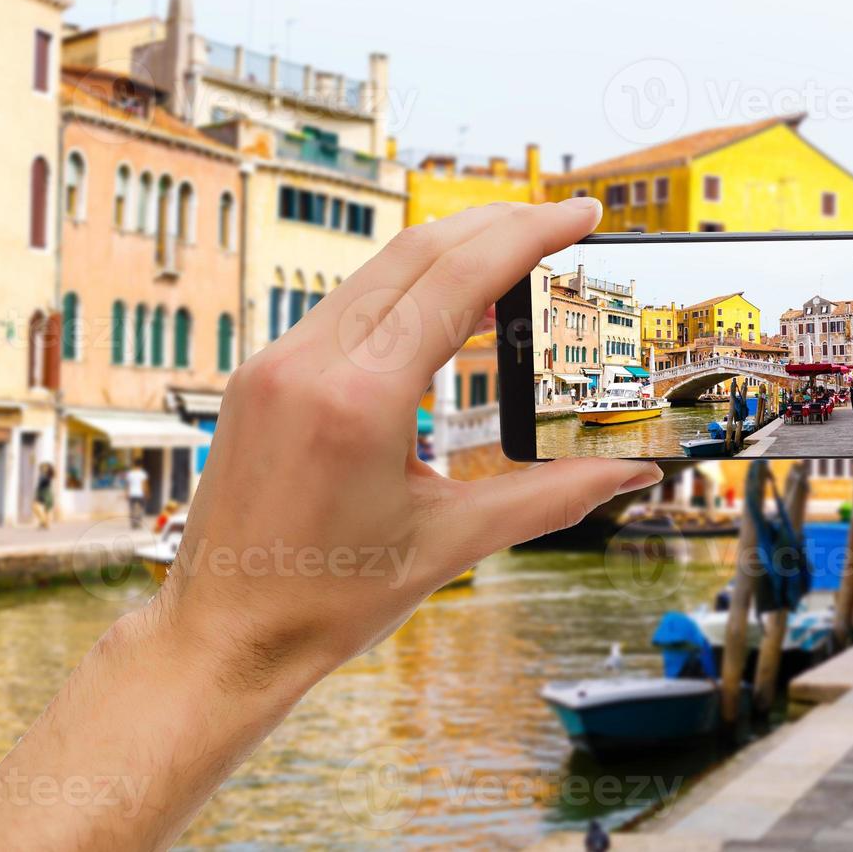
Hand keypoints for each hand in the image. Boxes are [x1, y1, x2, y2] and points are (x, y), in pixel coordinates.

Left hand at [164, 197, 660, 686]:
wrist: (223, 637)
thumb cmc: (327, 601)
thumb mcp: (452, 544)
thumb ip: (551, 497)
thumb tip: (630, 471)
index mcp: (356, 400)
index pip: (457, 281)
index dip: (529, 236)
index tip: (583, 214)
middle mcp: (307, 363)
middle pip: (418, 253)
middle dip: (498, 225)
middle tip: (563, 221)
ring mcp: (276, 363)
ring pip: (379, 271)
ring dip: (453, 251)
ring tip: (518, 254)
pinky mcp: (264, 375)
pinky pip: (347, 305)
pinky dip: (408, 289)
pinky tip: (449, 304)